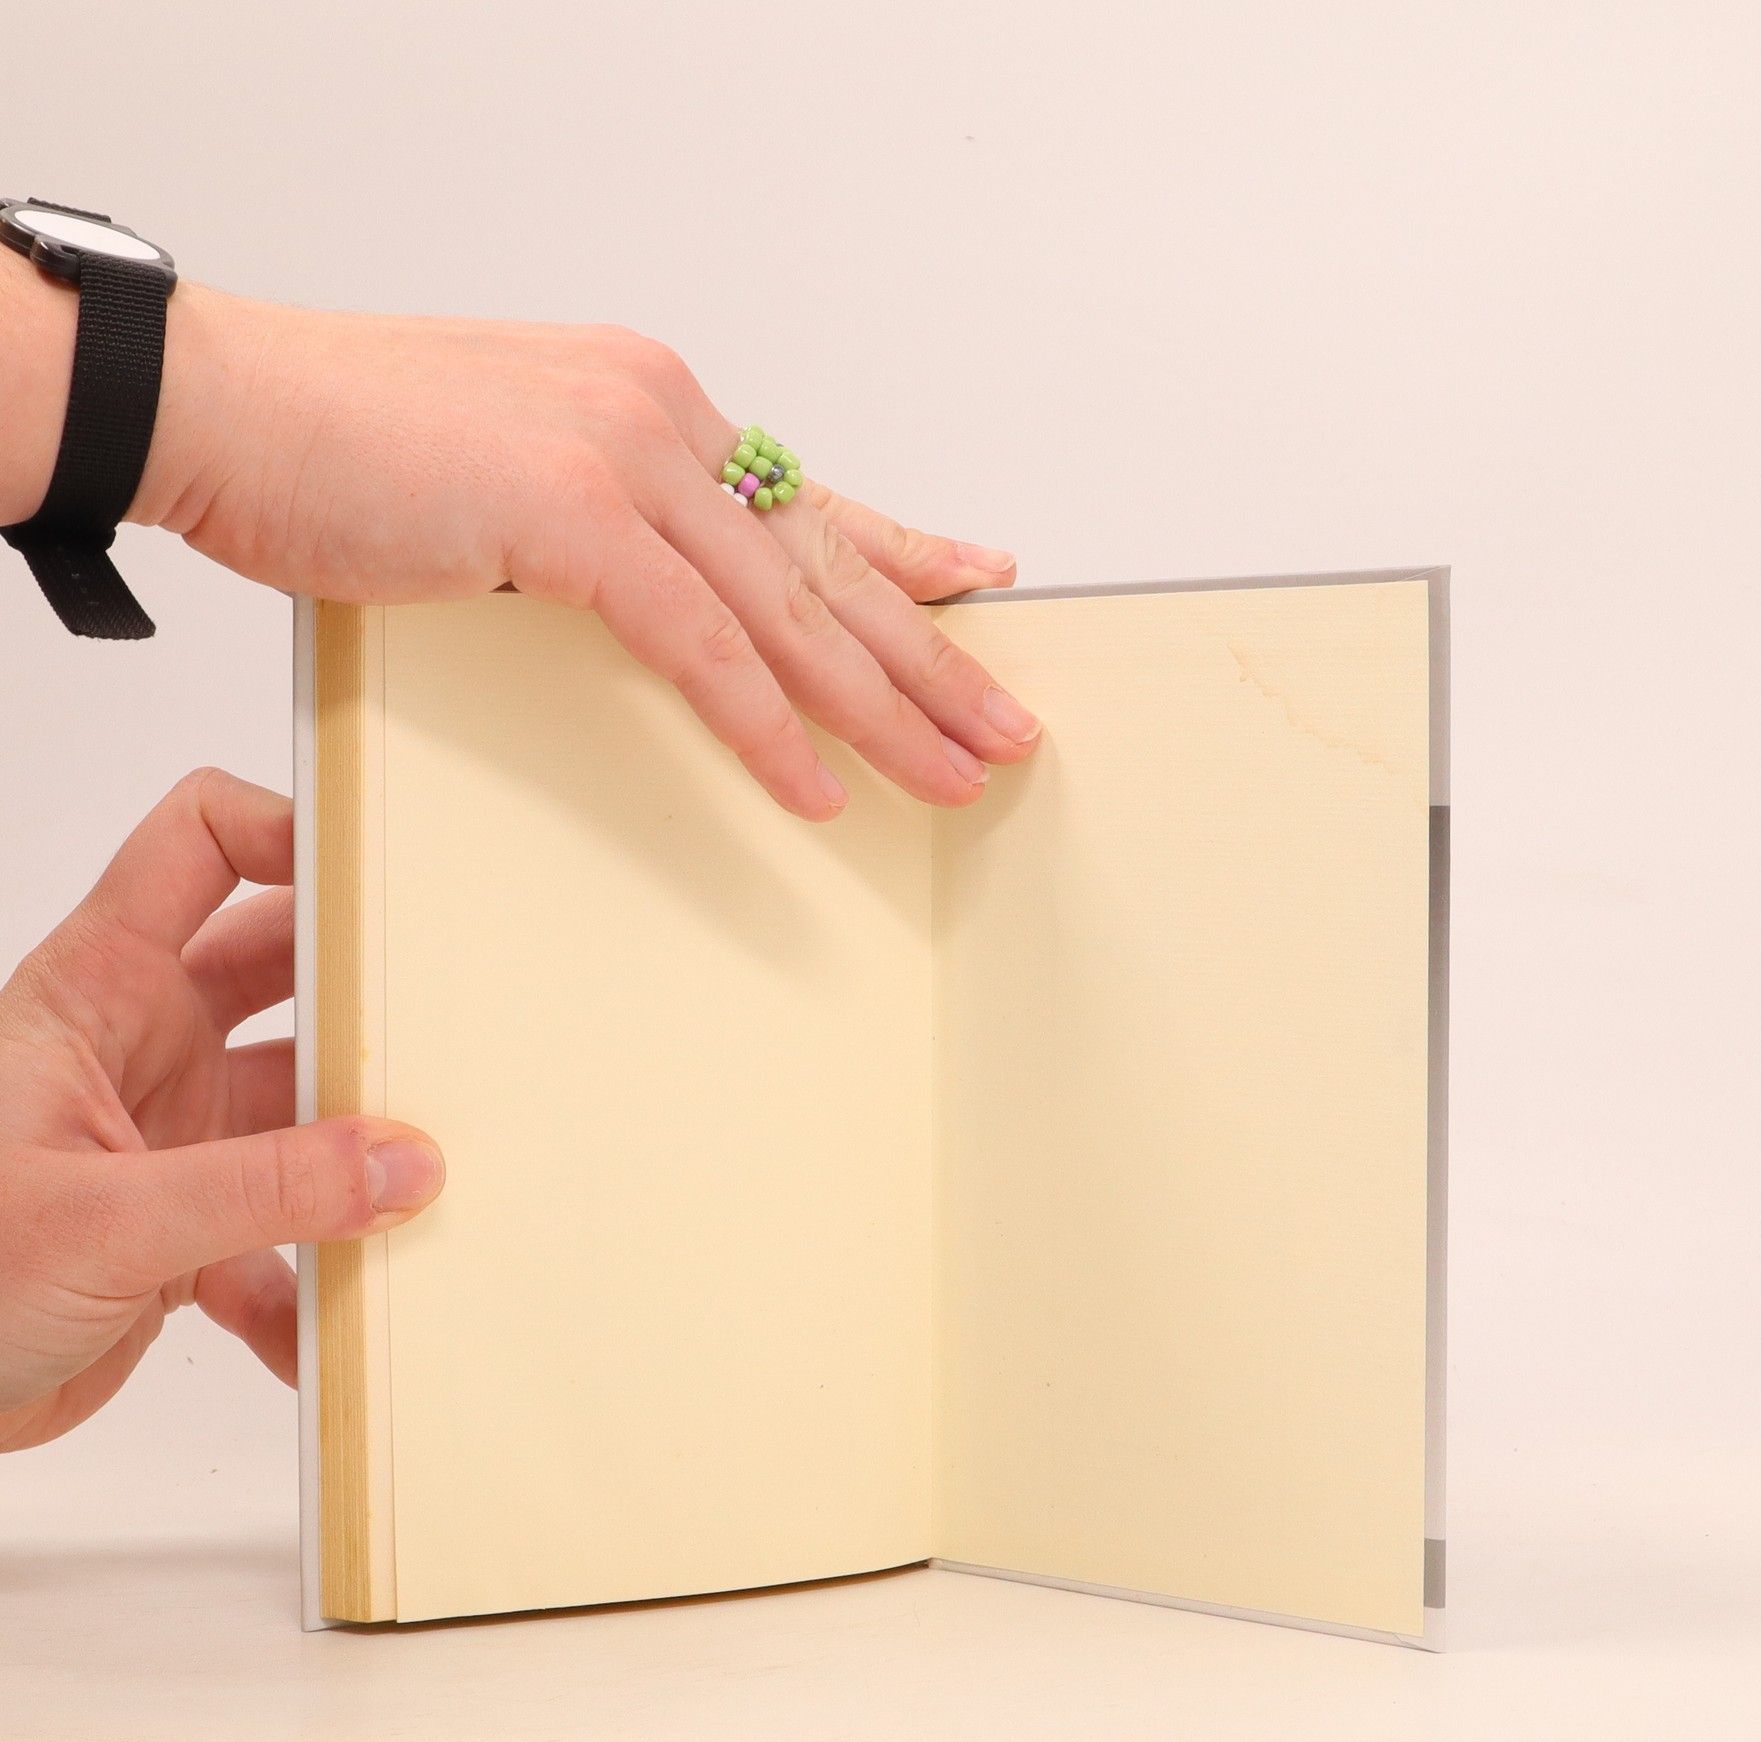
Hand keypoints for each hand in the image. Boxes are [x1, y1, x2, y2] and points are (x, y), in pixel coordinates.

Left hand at [0, 769, 442, 1450]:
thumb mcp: (100, 1218)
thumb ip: (264, 1188)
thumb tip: (401, 1162)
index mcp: (99, 991)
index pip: (202, 844)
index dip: (288, 830)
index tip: (377, 870)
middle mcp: (144, 1050)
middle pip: (288, 973)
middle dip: (364, 994)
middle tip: (446, 1019)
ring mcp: (173, 1140)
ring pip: (307, 1113)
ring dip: (358, 1155)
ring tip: (418, 1185)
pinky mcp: (187, 1233)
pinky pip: (286, 1239)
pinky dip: (314, 1284)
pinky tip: (326, 1328)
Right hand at [132, 286, 1042, 820]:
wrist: (220, 403)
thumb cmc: (342, 439)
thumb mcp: (511, 468)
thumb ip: (605, 516)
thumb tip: (658, 583)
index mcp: (650, 403)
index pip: (803, 498)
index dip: (904, 554)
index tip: (980, 589)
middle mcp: (658, 416)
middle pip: (827, 562)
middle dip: (930, 658)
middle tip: (1005, 724)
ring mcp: (621, 458)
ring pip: (786, 609)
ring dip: (880, 707)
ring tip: (953, 772)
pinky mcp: (569, 514)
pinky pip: (698, 643)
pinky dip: (763, 723)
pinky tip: (817, 786)